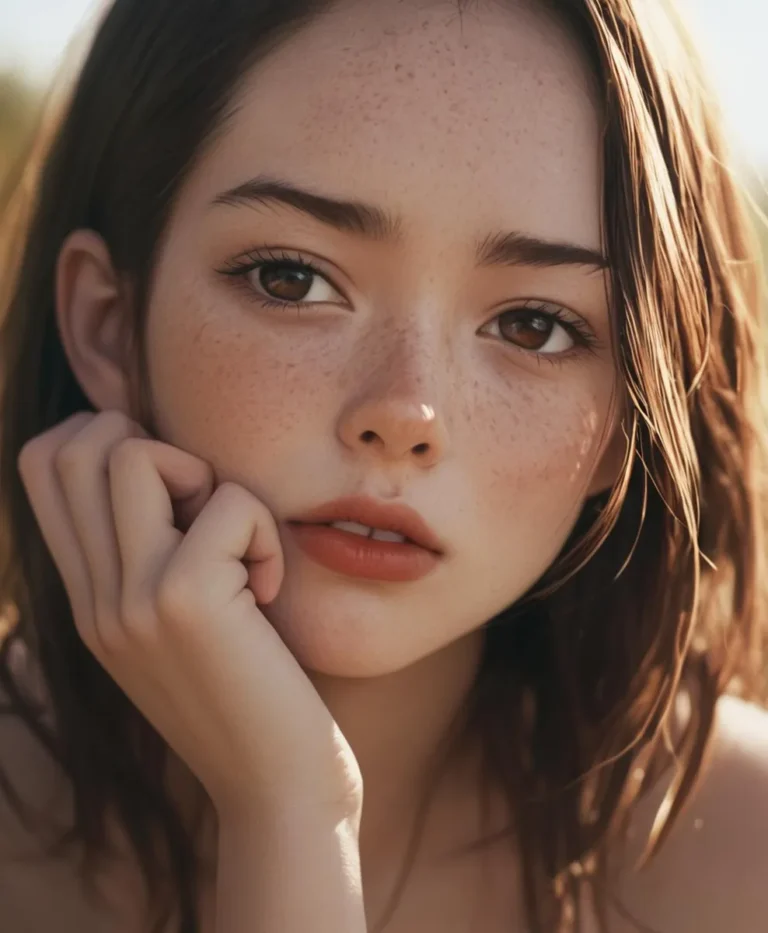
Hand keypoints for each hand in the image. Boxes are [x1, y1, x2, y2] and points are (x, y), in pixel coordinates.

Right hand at [17, 411, 362, 819]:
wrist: (279, 791)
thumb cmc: (252, 695)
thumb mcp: (180, 625)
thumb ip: (153, 556)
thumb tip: (168, 462)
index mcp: (89, 597)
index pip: (43, 464)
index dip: (104, 437)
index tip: (174, 488)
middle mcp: (94, 597)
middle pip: (75, 446)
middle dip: (154, 444)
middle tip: (206, 511)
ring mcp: (129, 600)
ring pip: (133, 454)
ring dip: (208, 480)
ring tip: (238, 547)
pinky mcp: (184, 602)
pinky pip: (230, 503)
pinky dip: (265, 530)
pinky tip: (270, 588)